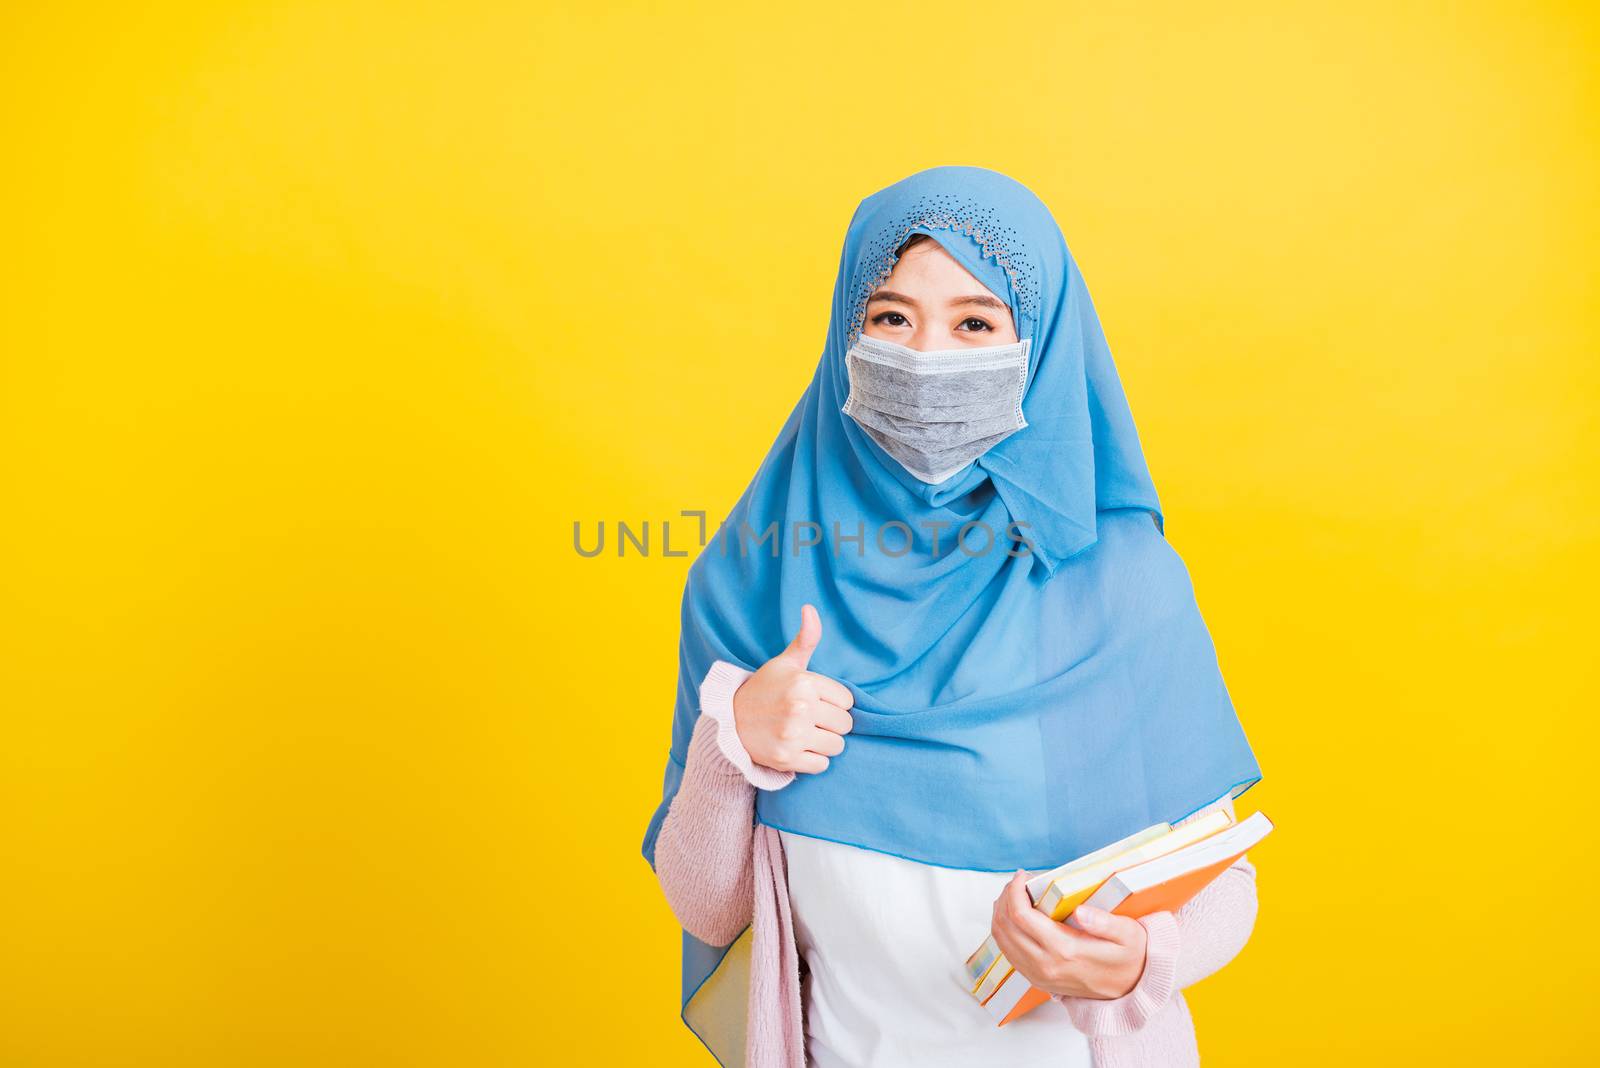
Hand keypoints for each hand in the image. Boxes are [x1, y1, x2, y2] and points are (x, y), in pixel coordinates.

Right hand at [732, 604, 854, 774]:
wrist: (730, 722)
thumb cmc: (764, 689)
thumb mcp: (784, 662)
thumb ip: (805, 639)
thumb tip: (810, 608)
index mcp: (803, 683)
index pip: (847, 700)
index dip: (834, 701)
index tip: (817, 700)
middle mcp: (799, 709)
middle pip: (845, 724)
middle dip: (832, 723)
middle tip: (812, 719)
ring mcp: (793, 736)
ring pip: (837, 746)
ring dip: (825, 742)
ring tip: (806, 733)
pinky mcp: (787, 759)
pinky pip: (822, 765)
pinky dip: (814, 760)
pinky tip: (799, 748)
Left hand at [990, 870, 1148, 999]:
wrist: (1131, 991)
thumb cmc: (1130, 958)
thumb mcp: (1128, 935)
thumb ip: (1105, 922)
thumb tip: (1080, 911)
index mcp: (1064, 950)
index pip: (1021, 916)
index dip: (1014, 891)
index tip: (1022, 875)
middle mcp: (1045, 965)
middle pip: (1005, 926)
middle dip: (1004, 898)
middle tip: (1016, 882)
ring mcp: (1038, 975)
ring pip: (1001, 941)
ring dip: (1000, 914)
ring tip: (1012, 895)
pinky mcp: (1037, 980)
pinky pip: (1008, 954)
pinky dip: (1004, 932)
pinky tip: (1014, 917)